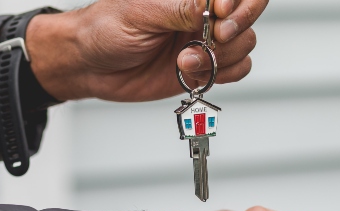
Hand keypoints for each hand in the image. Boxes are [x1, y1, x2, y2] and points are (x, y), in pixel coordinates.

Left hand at [25, 0, 264, 101]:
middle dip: (236, 28)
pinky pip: (237, 69)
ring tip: (185, 61)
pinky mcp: (205, 67)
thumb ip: (182, 8)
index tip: (220, 14)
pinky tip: (193, 73)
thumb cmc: (107, 28)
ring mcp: (207, 39)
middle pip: (248, 13)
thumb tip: (215, 3)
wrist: (91, 66)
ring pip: (245, 44)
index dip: (238, 3)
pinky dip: (223, 75)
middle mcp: (204, 12)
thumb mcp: (142, 12)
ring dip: (220, 57)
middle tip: (214, 38)